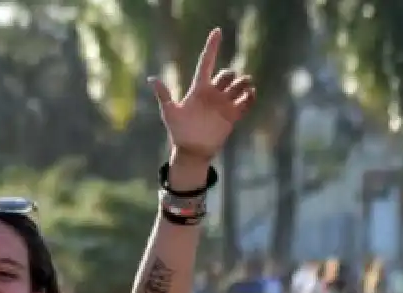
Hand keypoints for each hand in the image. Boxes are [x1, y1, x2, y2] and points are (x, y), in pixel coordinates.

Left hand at [150, 29, 254, 163]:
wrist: (191, 151)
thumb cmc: (178, 132)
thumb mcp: (169, 112)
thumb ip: (163, 95)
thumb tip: (151, 78)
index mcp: (198, 89)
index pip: (206, 63)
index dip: (211, 47)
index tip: (217, 31)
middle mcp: (212, 94)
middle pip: (227, 74)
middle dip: (230, 74)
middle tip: (228, 83)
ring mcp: (223, 104)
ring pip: (239, 85)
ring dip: (243, 83)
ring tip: (244, 88)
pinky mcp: (232, 115)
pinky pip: (246, 101)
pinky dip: (251, 96)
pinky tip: (249, 96)